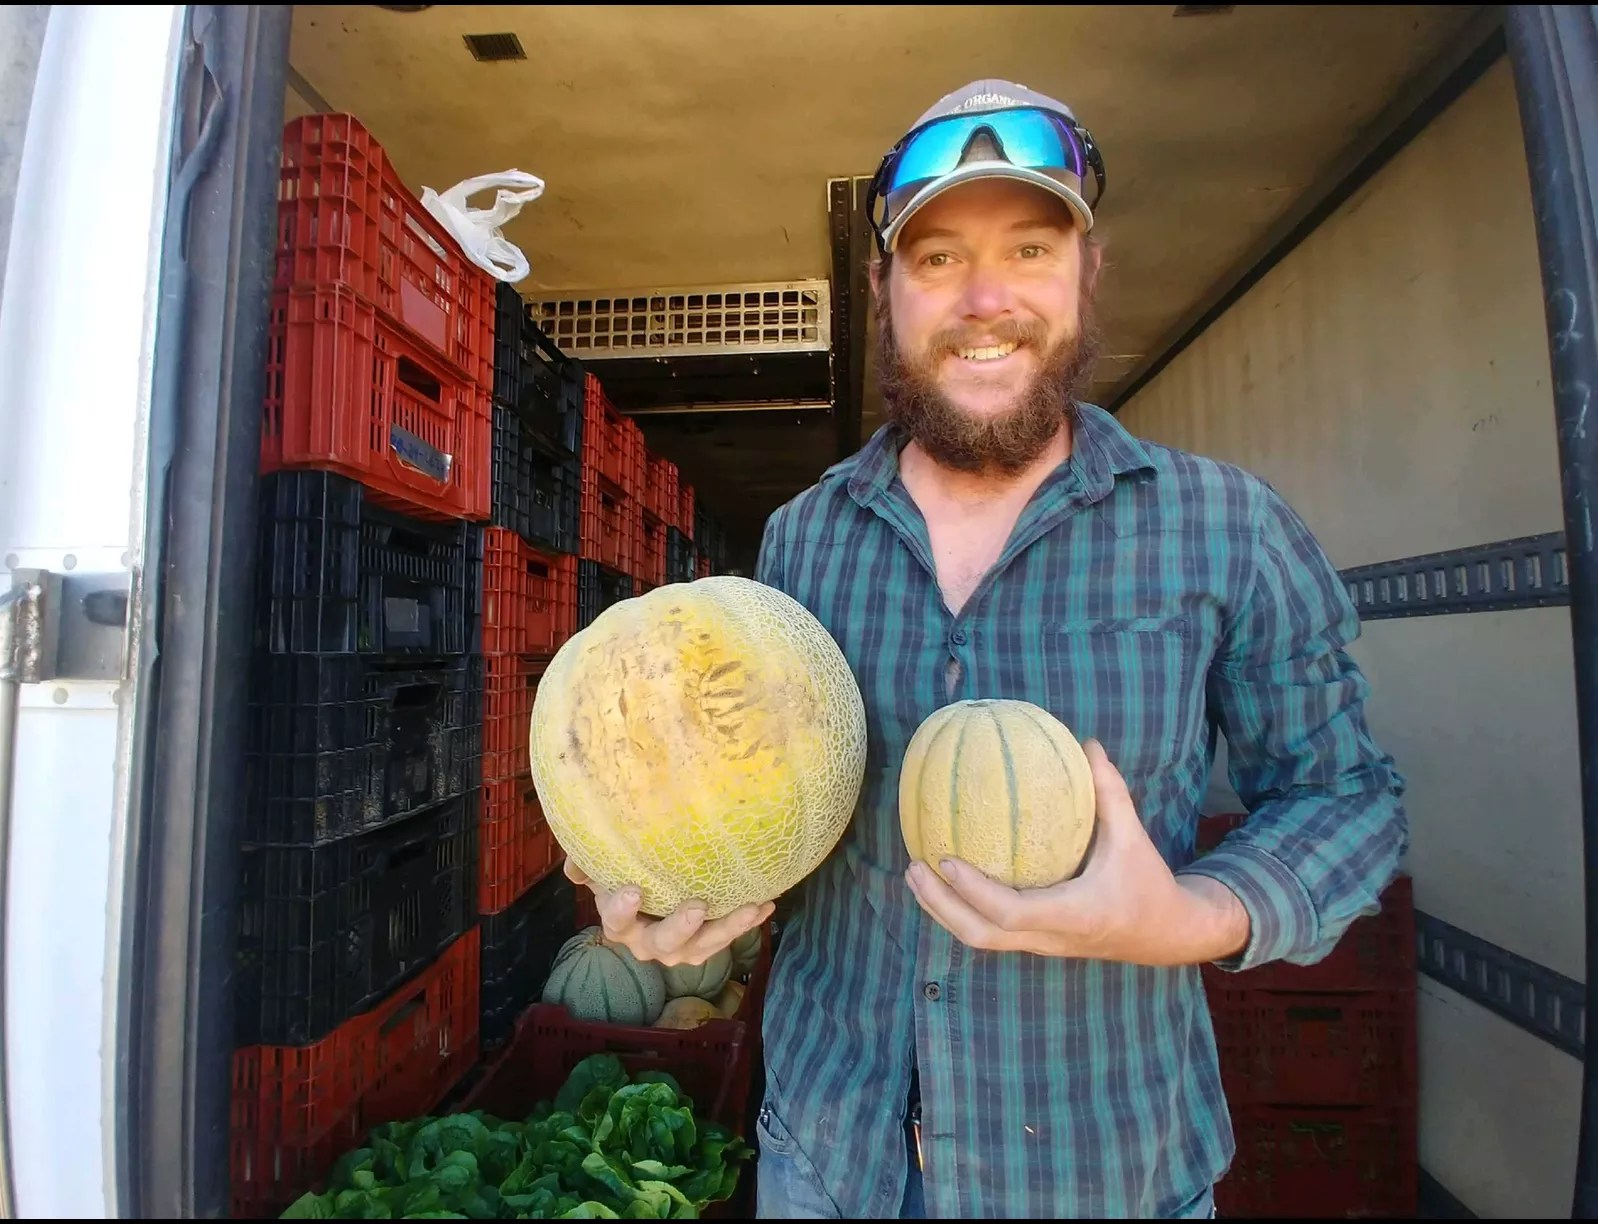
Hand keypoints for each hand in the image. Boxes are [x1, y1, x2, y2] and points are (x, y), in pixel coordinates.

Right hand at [563, 859, 773, 967]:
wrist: (649, 899)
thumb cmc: (624, 879)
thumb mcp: (603, 871)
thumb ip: (589, 865)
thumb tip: (574, 867)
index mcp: (621, 926)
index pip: (616, 922)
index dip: (622, 910)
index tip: (633, 890)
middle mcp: (650, 944)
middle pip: (664, 943)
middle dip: (681, 928)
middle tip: (696, 906)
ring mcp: (681, 949)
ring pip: (703, 946)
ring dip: (728, 927)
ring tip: (750, 907)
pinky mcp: (706, 945)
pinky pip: (727, 937)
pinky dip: (747, 921)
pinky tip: (767, 903)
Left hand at [904, 739, 1249, 965]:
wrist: (1166, 935)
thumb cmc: (1148, 884)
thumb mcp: (1133, 837)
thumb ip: (1110, 792)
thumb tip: (1088, 743)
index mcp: (1073, 914)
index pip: (1011, 912)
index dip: (973, 891)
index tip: (946, 860)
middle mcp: (1050, 937)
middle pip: (981, 935)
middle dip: (941, 906)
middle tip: (914, 866)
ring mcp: (1041, 945)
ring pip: (980, 939)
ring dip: (943, 911)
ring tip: (914, 874)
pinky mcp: (1037, 943)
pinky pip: (991, 931)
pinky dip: (962, 909)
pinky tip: (945, 880)